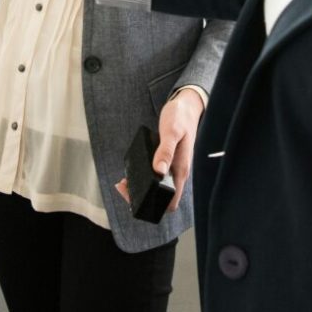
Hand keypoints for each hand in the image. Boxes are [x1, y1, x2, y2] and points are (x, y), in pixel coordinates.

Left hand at [115, 88, 204, 213]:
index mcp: (181, 170)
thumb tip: (159, 171)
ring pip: (158, 188)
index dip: (154, 206)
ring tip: (124, 182)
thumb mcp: (172, 132)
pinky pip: (156, 176)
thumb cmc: (180, 117)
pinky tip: (132, 171)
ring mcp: (173, 167)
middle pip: (162, 198)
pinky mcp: (167, 161)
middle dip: (142, 198)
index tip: (136, 196)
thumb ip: (166, 151)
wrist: (186, 106)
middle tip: (124, 187)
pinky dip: (143, 177)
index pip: (171, 201)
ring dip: (141, 189)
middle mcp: (178, 172)